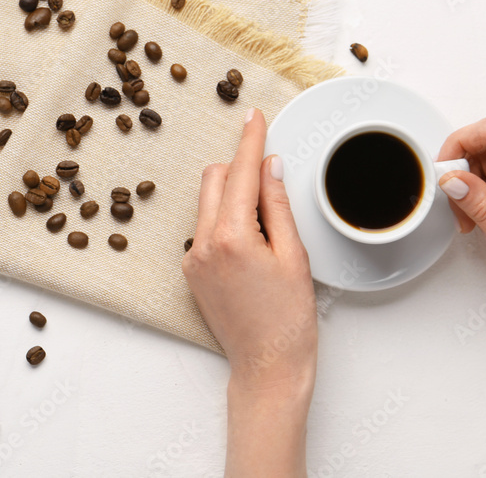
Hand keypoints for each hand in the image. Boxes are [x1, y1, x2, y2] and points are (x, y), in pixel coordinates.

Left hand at [183, 108, 317, 392]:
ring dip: (233, 198)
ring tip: (268, 227)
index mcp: (230, 236)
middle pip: (214, 180)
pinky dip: (226, 222)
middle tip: (272, 180)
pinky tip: (253, 246)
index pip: (239, 173)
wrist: (267, 367)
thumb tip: (270, 167)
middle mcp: (202, 244)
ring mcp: (193, 260)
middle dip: (239, 170)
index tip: (253, 116)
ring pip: (208, 204)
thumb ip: (278, 205)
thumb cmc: (288, 321)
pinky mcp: (192, 273)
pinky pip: (206, 229)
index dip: (249, 140)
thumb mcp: (293, 256)